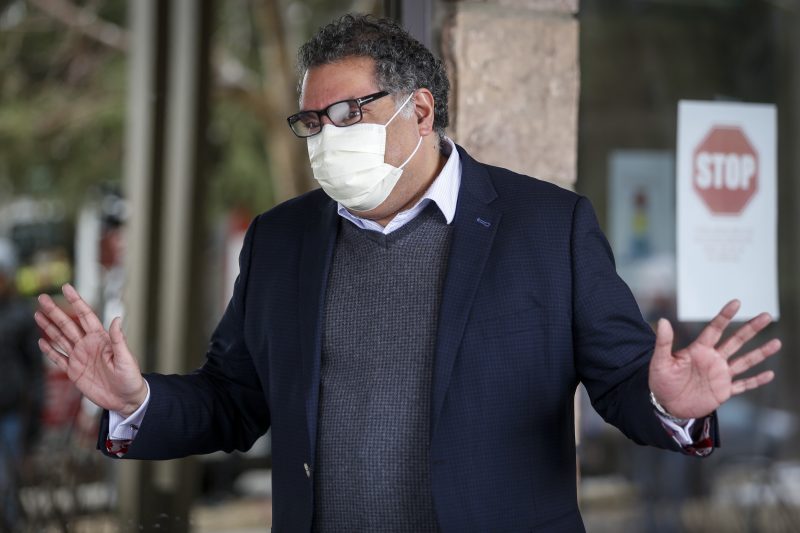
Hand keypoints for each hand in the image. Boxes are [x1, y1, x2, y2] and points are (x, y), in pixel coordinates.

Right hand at [35, 284, 147, 416]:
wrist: (126, 399)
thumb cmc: (130, 378)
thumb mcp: (126, 358)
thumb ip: (118, 339)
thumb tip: (117, 318)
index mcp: (101, 339)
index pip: (86, 316)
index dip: (76, 301)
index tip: (66, 287)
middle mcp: (88, 345)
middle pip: (68, 324)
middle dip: (55, 311)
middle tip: (42, 298)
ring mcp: (80, 357)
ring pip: (61, 338)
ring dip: (49, 327)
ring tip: (37, 315)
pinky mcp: (74, 371)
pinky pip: (59, 358)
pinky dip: (50, 350)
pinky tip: (41, 341)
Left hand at [648, 300, 780, 419]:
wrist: (666, 405)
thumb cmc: (661, 382)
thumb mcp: (660, 362)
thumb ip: (664, 343)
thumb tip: (662, 321)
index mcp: (699, 350)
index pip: (715, 329)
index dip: (725, 316)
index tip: (737, 302)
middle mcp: (713, 359)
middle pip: (736, 341)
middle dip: (751, 329)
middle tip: (766, 316)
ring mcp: (720, 375)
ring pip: (744, 361)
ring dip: (760, 353)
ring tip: (777, 343)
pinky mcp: (723, 391)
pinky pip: (743, 385)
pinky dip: (756, 381)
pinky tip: (769, 374)